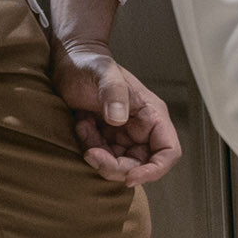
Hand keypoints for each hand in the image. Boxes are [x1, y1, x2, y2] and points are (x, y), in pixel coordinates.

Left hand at [50, 36, 181, 185]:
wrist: (70, 60)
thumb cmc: (91, 62)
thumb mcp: (104, 73)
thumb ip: (114, 93)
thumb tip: (119, 119)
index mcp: (151, 115)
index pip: (168, 152)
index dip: (154, 170)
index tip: (131, 177)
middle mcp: (141, 129)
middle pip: (140, 165)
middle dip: (115, 167)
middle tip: (91, 154)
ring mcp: (124, 135)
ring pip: (119, 165)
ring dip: (98, 155)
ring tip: (84, 128)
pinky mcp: (107, 138)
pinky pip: (102, 156)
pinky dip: (89, 148)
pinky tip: (81, 126)